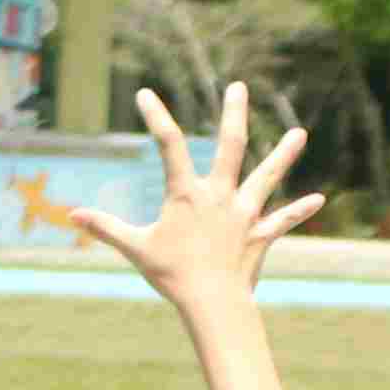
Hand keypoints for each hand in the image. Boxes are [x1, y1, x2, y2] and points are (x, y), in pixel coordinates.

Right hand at [54, 82, 323, 312]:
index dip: (156, 117)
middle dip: (235, 114)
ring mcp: (244, 214)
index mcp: (187, 194)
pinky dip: (298, 210)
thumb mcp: (134, 248)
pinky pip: (282, 221)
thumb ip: (105, 228)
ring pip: (267, 178)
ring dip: (283, 156)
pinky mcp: (259, 235)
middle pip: (231, 146)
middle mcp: (220, 196)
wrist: (212, 302)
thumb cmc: (172, 275)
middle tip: (239, 87)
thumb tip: (71, 215)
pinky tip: (318, 199)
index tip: (145, 94)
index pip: (170, 146)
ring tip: (300, 134)